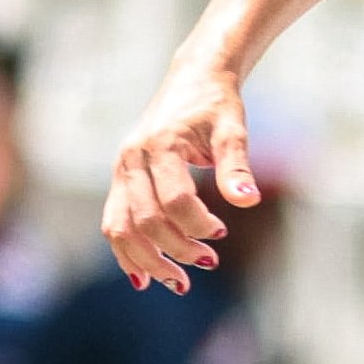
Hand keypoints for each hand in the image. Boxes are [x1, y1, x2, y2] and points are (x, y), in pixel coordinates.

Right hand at [103, 51, 253, 291]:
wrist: (192, 79)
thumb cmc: (216, 105)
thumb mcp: (232, 130)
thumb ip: (237, 166)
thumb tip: (249, 202)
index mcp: (160, 145)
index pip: (174, 201)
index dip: (197, 225)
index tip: (222, 232)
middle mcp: (132, 160)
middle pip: (145, 221)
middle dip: (177, 250)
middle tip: (210, 262)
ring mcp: (121, 171)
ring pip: (121, 228)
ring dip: (148, 261)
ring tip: (179, 283)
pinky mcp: (120, 180)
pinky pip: (114, 223)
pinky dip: (127, 253)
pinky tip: (145, 278)